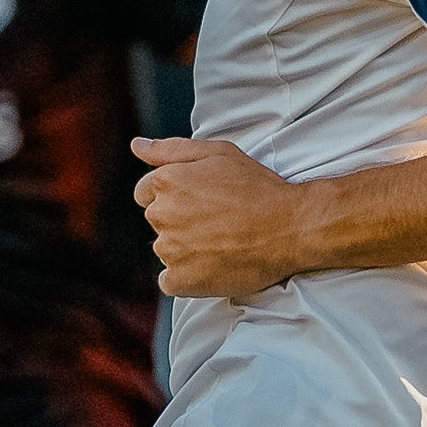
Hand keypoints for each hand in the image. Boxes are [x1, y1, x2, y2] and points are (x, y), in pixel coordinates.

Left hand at [132, 134, 308, 300]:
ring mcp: (170, 249)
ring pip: (166, 250)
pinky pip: (170, 281)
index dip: (174, 195)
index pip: (145, 192)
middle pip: (158, 221)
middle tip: (218, 221)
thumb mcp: (218, 153)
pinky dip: (187, 278)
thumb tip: (137, 145)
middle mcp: (161, 215)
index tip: (201, 202)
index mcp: (165, 182)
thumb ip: (171, 149)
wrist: (289, 228)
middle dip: (180, 220)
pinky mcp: (181, 280)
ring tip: (222, 242)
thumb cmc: (257, 187)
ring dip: (186, 249)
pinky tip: (213, 266)